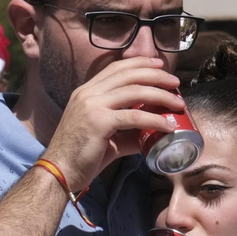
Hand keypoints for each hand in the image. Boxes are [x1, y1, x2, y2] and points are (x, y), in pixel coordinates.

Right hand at [42, 58, 182, 188]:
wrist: (59, 171)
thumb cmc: (79, 156)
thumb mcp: (104, 137)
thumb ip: (126, 133)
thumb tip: (151, 135)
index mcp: (86, 92)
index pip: (116, 68)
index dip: (139, 63)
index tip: (159, 65)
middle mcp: (88, 93)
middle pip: (128, 74)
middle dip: (156, 75)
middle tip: (175, 82)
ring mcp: (92, 105)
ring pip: (134, 91)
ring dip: (161, 95)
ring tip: (177, 103)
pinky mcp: (99, 122)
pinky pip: (134, 116)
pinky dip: (154, 119)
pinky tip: (167, 125)